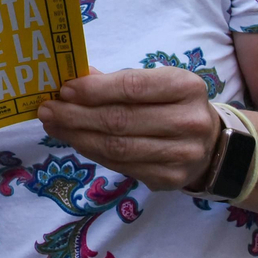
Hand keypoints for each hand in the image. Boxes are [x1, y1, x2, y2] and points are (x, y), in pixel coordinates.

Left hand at [37, 67, 221, 190]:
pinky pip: (120, 166)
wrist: (210, 145)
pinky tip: (75, 141)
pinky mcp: (169, 178)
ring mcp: (181, 154)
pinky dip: (92, 152)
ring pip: (117, 147)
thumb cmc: (172, 106)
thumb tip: (74, 78)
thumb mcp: (156, 84)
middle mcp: (188, 121)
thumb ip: (117, 81)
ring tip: (54, 126)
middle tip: (47, 111)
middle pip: (120, 120)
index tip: (64, 90)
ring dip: (78, 136)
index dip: (94, 90)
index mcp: (185, 87)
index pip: (132, 87)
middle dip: (77, 115)